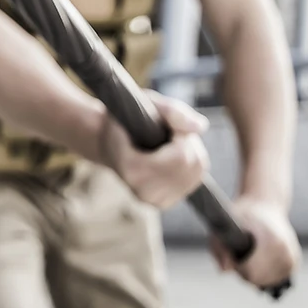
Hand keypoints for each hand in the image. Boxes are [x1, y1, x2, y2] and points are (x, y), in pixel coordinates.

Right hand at [100, 90, 209, 208]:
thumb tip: (200, 127)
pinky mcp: (161, 203)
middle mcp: (142, 191)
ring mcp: (152, 200)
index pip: (181, 157)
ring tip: (169, 143)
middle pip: (191, 164)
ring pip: (196, 172)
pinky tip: (173, 157)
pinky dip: (191, 164)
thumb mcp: (145, 104)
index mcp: (133, 169)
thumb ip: (172, 111)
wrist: (107, 143)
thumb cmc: (126, 119)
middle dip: (188, 142)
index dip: (182, 135)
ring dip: (191, 151)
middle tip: (169, 132)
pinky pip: (194, 181)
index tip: (167, 125)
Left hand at [210, 195, 300, 288]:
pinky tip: (261, 258)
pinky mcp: (295, 262)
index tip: (232, 256)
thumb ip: (220, 248)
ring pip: (268, 282)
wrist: (264, 202)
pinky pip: (276, 278)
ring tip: (249, 255)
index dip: (238, 267)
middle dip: (245, 272)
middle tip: (238, 255)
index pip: (251, 272)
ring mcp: (293, 257)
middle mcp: (286, 251)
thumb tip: (225, 270)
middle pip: (260, 279)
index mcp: (271, 240)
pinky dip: (266, 274)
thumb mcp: (224, 224)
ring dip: (256, 274)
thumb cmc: (241, 214)